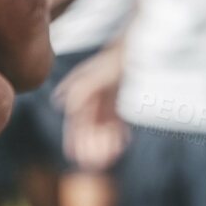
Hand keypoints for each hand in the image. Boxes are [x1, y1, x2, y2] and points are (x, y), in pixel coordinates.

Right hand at [56, 42, 128, 171]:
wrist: (141, 41)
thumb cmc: (121, 55)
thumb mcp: (103, 71)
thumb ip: (84, 87)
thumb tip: (65, 106)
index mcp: (81, 86)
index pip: (74, 118)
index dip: (74, 137)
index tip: (76, 156)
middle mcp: (90, 91)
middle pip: (87, 123)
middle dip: (89, 143)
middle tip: (93, 163)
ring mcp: (105, 93)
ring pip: (101, 123)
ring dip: (103, 140)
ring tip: (108, 157)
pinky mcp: (118, 95)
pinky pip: (115, 118)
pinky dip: (117, 131)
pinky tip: (122, 144)